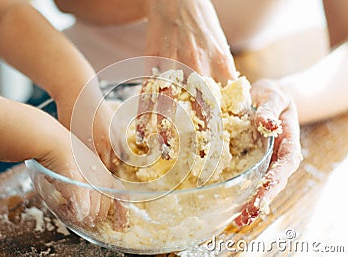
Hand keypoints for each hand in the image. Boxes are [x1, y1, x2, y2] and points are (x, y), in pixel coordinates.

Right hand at [35, 126, 126, 229]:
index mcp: (108, 177)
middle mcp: (105, 182)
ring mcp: (94, 186)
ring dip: (79, 214)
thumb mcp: (86, 170)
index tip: (119, 226)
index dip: (121, 214)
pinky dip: (71, 212)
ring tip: (67, 203)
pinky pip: (81, 212)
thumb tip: (88, 207)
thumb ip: (91, 187)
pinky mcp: (82, 191)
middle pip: (103, 211)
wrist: (57, 145)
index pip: (122, 200)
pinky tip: (65, 205)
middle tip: (77, 208)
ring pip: (92, 214)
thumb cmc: (68, 156)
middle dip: (90, 214)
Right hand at [138, 0, 236, 158]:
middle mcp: (194, 67)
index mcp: (216, 63)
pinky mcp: (152, 64)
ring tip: (166, 155)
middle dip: (195, 138)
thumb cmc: (203, 25)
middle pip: (194, 109)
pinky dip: (144, 115)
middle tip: (194, 162)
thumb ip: (226, 75)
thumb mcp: (222, 48)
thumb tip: (234, 101)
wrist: (176, 1)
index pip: (221, 104)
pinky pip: (147, 93)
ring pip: (168, 104)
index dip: (220, 129)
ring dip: (166, 131)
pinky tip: (142, 133)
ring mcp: (170, 65)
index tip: (217, 152)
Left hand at [234, 79, 301, 225]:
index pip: (286, 162)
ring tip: (239, 220)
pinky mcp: (252, 164)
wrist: (264, 98)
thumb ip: (270, 109)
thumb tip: (267, 123)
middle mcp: (278, 157)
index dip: (277, 177)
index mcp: (288, 142)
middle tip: (248, 215)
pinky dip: (242, 195)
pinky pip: (249, 181)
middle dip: (262, 199)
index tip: (266, 189)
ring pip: (262, 186)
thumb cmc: (271, 96)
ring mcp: (266, 162)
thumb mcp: (273, 97)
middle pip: (275, 182)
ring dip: (252, 204)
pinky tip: (232, 210)